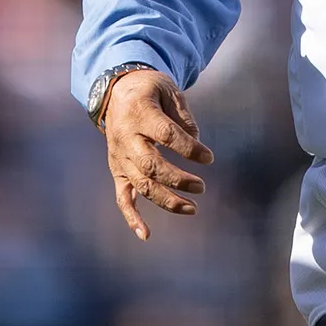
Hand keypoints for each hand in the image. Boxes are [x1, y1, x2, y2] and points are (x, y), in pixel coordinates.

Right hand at [102, 69, 212, 240]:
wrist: (116, 91)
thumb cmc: (150, 90)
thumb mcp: (170, 91)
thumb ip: (184, 117)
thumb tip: (196, 143)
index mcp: (140, 113)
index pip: (166, 135)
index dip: (189, 148)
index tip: (209, 158)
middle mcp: (126, 137)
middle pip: (151, 165)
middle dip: (177, 179)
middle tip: (202, 187)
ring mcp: (119, 156)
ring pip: (140, 184)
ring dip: (165, 200)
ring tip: (192, 208)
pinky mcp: (117, 170)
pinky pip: (122, 197)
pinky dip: (132, 217)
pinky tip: (146, 235)